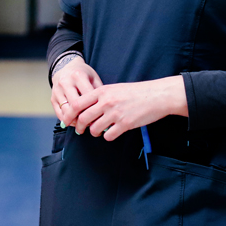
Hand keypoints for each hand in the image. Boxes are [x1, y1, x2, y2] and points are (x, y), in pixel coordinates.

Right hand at [51, 56, 102, 126]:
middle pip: (75, 105)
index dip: (94, 108)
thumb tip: (104, 110)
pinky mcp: (52, 97)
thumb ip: (99, 92)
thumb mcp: (93, 77)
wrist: (65, 67)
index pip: (87, 96)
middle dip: (84, 117)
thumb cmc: (83, 74)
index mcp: (78, 76)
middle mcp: (65, 82)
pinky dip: (67, 120)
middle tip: (93, 124)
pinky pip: (59, 113)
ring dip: (75, 121)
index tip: (101, 115)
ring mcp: (57, 90)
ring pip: (66, 111)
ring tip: (84, 124)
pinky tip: (75, 122)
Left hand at [69, 76, 187, 141]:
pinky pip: (108, 136)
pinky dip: (108, 136)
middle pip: (83, 118)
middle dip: (79, 127)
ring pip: (94, 129)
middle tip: (80, 130)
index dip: (70, 114)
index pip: (77, 103)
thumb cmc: (136, 92)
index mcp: (102, 91)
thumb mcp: (115, 89)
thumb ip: (100, 97)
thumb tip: (85, 109)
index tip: (68, 120)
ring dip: (94, 132)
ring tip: (98, 131)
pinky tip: (112, 132)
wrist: (157, 95)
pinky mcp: (125, 124)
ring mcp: (116, 113)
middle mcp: (107, 102)